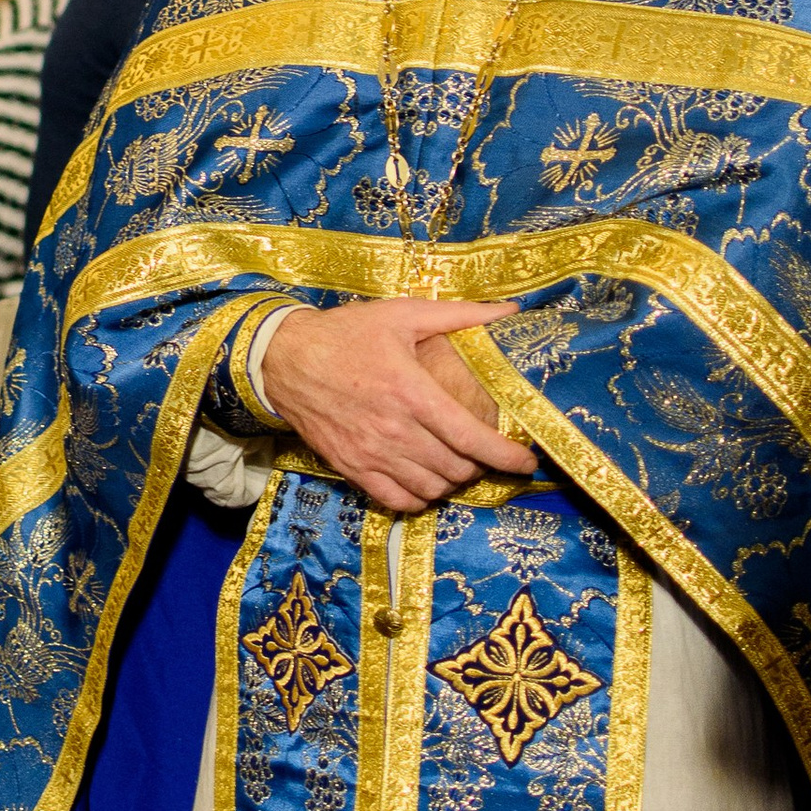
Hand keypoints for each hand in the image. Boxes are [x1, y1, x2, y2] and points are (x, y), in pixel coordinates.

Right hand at [261, 297, 535, 513]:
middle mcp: (394, 430)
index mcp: (411, 391)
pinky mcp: (352, 468)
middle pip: (456, 468)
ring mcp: (371, 454)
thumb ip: (460, 315)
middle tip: (486, 452)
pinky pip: (398, 501)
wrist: (284, 358)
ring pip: (431, 488)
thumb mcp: (403, 314)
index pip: (471, 437)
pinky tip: (425, 480)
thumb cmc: (347, 333)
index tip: (526, 460)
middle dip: (481, 466)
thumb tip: (510, 309)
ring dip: (452, 481)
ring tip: (457, 464)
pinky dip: (420, 498)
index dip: (505, 455)